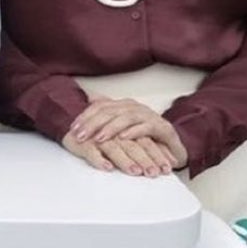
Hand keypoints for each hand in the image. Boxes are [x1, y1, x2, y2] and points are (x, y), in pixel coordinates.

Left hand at [68, 97, 186, 169]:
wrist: (173, 149)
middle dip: (92, 123)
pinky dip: (134, 132)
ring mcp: (149, 116)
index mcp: (123, 105)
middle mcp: (135, 107)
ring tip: (99, 138)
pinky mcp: (163, 128)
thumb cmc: (145, 139)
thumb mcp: (122, 128)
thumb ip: (106, 116)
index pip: (100, 106)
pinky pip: (146, 127)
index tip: (73, 128)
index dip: (85, 116)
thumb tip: (87, 98)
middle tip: (80, 135)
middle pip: (110, 111)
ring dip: (110, 128)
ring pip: (126, 117)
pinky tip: (123, 138)